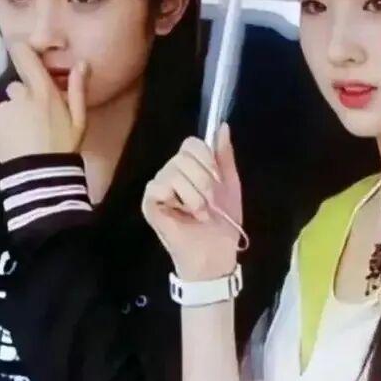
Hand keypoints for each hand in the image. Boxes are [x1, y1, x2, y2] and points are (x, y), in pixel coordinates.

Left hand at [0, 42, 86, 161]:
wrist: (40, 176)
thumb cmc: (64, 147)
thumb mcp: (79, 120)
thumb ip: (78, 89)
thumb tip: (81, 63)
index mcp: (43, 90)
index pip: (23, 54)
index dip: (23, 51)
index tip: (28, 58)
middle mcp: (20, 94)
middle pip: (19, 86)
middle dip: (26, 98)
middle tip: (38, 119)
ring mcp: (3, 108)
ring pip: (9, 104)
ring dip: (16, 114)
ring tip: (27, 135)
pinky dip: (4, 127)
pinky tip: (16, 141)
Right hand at [142, 124, 241, 280]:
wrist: (216, 253)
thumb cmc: (223, 222)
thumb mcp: (230, 185)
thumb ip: (224, 156)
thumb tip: (222, 126)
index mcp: (190, 168)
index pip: (192, 144)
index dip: (207, 158)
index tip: (218, 179)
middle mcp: (171, 173)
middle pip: (184, 155)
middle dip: (205, 180)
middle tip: (210, 202)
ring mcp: (158, 187)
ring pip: (175, 170)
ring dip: (196, 194)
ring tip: (200, 212)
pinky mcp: (150, 202)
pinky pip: (161, 185)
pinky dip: (181, 199)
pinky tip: (185, 214)